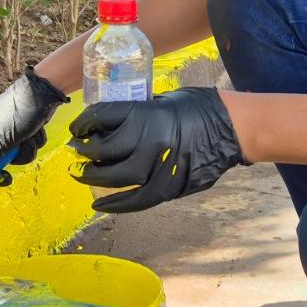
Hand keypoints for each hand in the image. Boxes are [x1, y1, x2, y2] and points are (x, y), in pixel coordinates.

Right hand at [0, 66, 69, 184]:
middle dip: (7, 164)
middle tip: (8, 174)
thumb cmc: (15, 116)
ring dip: (25, 151)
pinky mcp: (22, 132)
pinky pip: (26, 148)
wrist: (41, 94)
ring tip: (28, 138)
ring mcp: (6, 134)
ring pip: (14, 157)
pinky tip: (36, 131)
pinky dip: (34, 142)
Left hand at [68, 88, 246, 212]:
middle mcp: (150, 141)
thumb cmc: (195, 108)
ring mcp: (159, 167)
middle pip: (104, 150)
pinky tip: (100, 205)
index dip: (83, 124)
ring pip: (115, 178)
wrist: (230, 127)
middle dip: (85, 151)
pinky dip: (115, 204)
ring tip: (82, 174)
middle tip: (76, 152)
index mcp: (147, 114)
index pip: (101, 118)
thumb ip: (135, 114)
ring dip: (94, 177)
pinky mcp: (169, 187)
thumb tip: (105, 126)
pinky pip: (136, 200)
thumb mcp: (160, 101)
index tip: (76, 130)